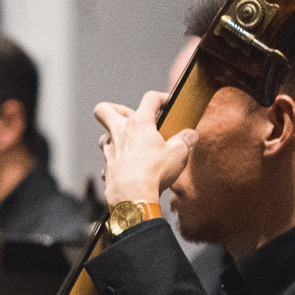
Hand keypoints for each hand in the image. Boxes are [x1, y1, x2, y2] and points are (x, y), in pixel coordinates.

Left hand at [93, 90, 196, 206]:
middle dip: (115, 109)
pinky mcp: (106, 168)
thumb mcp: (179, 153)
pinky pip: (107, 161)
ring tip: (129, 144)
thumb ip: (185, 140)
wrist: (133, 197)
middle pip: (103, 109)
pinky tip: (127, 168)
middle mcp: (119, 133)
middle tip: (130, 117)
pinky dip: (116, 162)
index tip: (168, 102)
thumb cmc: (155, 172)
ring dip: (114, 137)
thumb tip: (191, 135)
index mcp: (139, 124)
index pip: (149, 99)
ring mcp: (109, 151)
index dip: (161, 97)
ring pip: (103, 136)